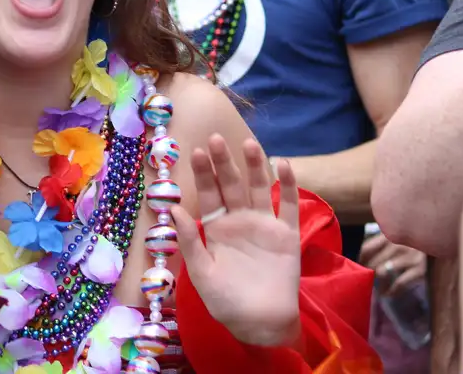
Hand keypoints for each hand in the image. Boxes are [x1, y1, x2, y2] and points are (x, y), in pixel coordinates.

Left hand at [171, 135, 300, 346]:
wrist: (259, 324)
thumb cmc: (225, 301)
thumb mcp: (200, 272)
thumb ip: (189, 241)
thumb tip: (173, 208)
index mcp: (217, 228)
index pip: (209, 194)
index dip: (204, 173)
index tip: (197, 151)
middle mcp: (240, 221)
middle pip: (232, 185)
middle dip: (225, 162)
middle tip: (216, 138)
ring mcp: (265, 226)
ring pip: (260, 189)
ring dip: (255, 166)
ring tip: (249, 143)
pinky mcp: (288, 236)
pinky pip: (288, 207)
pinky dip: (287, 186)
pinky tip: (283, 164)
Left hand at [360, 231, 426, 295]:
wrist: (443, 239)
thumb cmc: (419, 238)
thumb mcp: (401, 234)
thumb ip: (385, 241)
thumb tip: (366, 257)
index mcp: (390, 234)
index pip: (367, 248)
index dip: (360, 260)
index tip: (358, 269)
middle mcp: (397, 244)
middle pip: (373, 262)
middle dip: (368, 274)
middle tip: (367, 283)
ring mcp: (409, 257)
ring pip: (383, 272)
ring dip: (377, 284)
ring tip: (377, 290)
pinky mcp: (420, 270)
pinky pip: (400, 283)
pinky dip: (392, 291)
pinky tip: (389, 294)